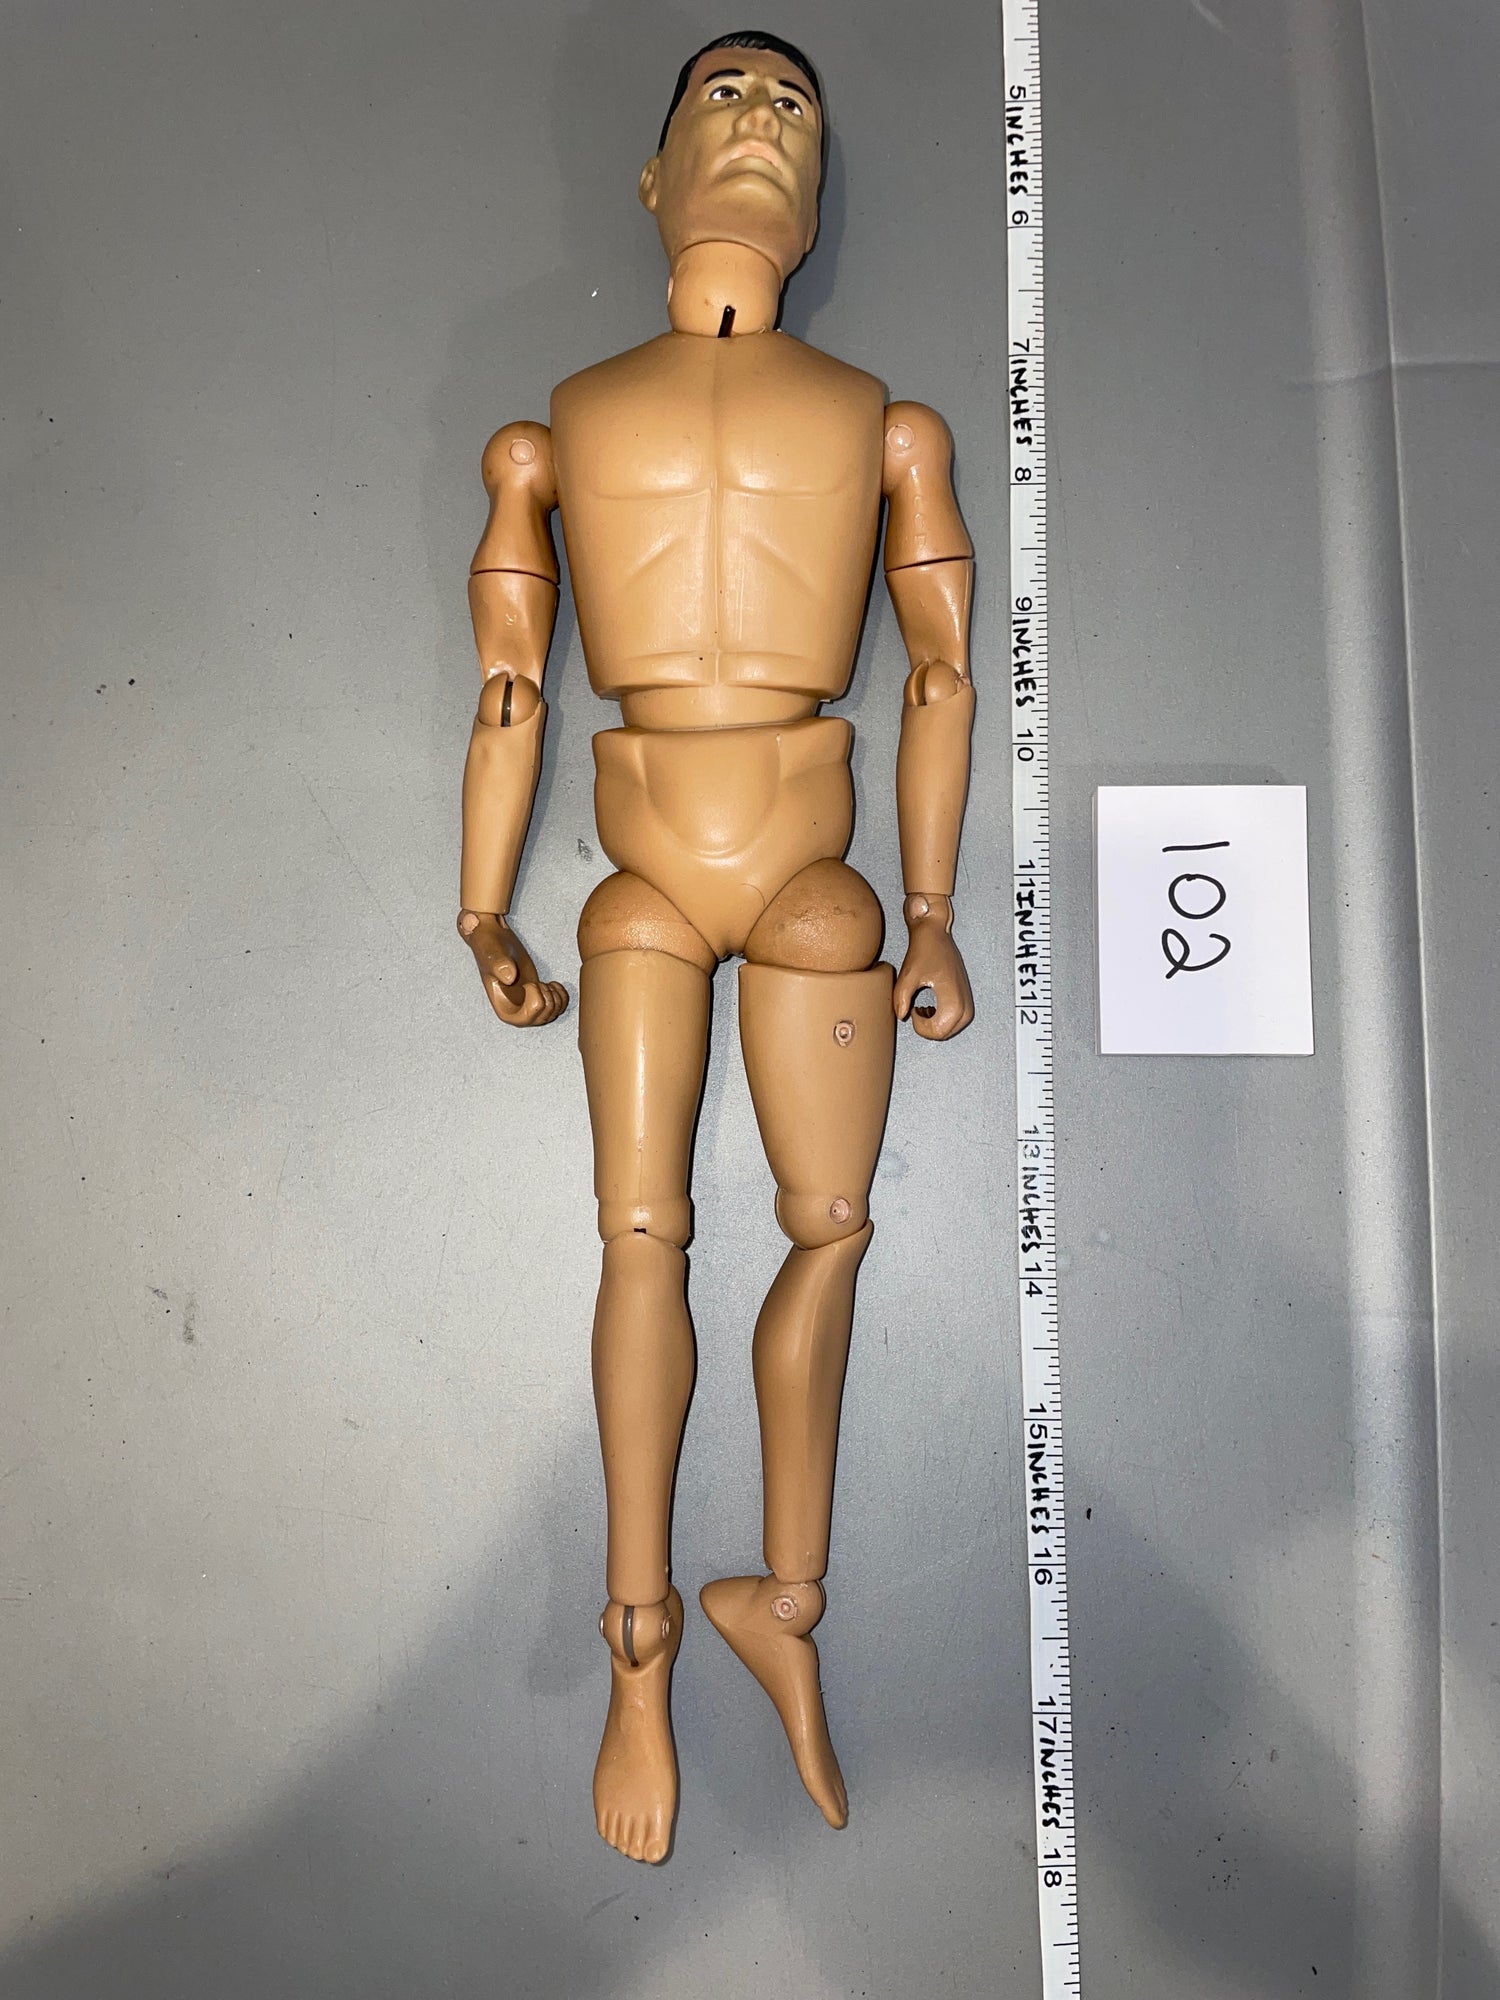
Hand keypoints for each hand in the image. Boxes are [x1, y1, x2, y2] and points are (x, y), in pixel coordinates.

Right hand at [457, 911, 567, 1026]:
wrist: (496, 942)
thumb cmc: (491, 950)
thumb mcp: (492, 955)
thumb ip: (499, 965)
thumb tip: (509, 977)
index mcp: (505, 1011)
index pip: (529, 1018)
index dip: (536, 1000)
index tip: (529, 984)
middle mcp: (518, 1014)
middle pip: (544, 1017)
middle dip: (547, 997)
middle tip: (538, 982)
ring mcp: (530, 1007)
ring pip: (554, 1013)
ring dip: (556, 996)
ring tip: (545, 983)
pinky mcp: (540, 998)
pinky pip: (560, 1007)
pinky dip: (562, 995)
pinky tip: (553, 983)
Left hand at [894, 895, 973, 1040]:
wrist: (935, 935)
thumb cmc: (924, 951)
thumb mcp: (907, 976)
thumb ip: (902, 998)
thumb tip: (901, 1015)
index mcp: (952, 998)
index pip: (938, 1031)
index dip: (921, 1027)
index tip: (912, 1011)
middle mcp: (964, 1002)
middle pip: (946, 1034)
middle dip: (928, 1029)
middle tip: (915, 1013)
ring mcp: (967, 999)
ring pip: (953, 1029)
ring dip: (936, 1025)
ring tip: (922, 1010)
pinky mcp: (965, 996)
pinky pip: (957, 1019)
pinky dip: (943, 1019)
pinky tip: (930, 1008)